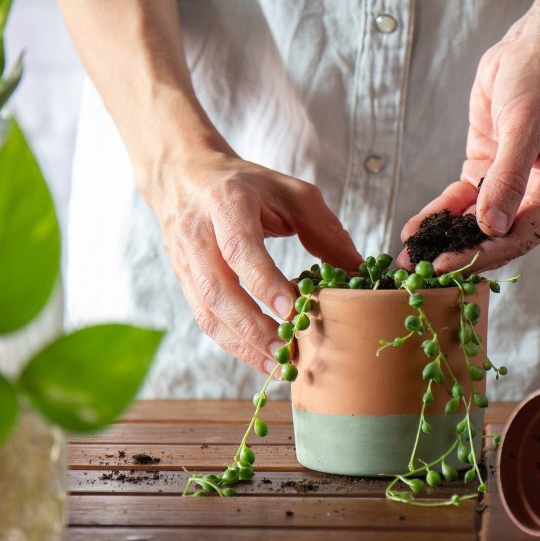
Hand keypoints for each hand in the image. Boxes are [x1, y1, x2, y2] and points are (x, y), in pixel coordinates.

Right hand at [151, 150, 361, 374]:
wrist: (187, 176)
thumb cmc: (248, 185)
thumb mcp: (291, 193)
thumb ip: (324, 229)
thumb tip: (357, 271)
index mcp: (226, 203)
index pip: (240, 248)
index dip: (264, 281)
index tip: (291, 309)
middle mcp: (197, 233)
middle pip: (217, 289)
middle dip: (252, 326)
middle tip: (286, 350)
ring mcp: (184, 260)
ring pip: (206, 311)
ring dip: (241, 344)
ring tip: (276, 364)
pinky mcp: (182, 280)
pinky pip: (204, 318)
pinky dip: (232, 343)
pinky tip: (259, 357)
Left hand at [399, 18, 539, 272]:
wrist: (534, 47)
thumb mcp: (526, 126)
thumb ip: (508, 179)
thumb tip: (491, 227)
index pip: (521, 235)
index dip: (482, 252)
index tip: (447, 264)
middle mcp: (539, 198)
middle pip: (496, 238)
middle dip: (458, 253)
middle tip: (419, 272)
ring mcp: (511, 188)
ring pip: (475, 224)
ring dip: (443, 239)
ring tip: (409, 258)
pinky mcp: (486, 175)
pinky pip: (461, 202)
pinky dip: (439, 214)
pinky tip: (415, 229)